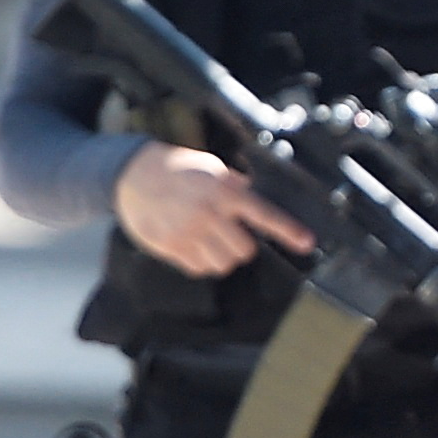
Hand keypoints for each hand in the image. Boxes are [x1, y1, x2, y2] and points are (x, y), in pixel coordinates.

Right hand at [113, 144, 313, 277]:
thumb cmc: (176, 169)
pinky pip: (199, 269)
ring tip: (212, 239)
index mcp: (223, 191)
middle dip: (243, 245)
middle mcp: (209, 214)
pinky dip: (201, 263)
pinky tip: (193, 244)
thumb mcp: (212, 168)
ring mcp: (189, 233)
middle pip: (244, 250)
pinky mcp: (171, 247)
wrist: (132, 174)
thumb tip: (260, 200)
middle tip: (231, 233)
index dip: (288, 231)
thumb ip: (236, 187)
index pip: (264, 215)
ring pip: (223, 264)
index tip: (306, 242)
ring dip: (223, 257)